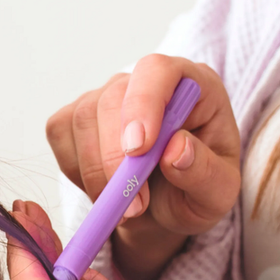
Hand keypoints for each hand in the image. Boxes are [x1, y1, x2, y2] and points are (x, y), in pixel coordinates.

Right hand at [46, 56, 240, 279]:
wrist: (164, 209)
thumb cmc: (195, 191)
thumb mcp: (218, 193)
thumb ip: (206, 172)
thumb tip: (176, 149)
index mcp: (192, 87)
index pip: (158, 71)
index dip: (143, 104)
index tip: (138, 150)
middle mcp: (146, 83)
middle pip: (112, 97)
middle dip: (114, 156)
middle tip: (134, 206)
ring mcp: (107, 96)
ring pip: (82, 118)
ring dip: (95, 172)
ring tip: (125, 207)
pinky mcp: (77, 116)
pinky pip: (61, 135)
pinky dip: (76, 171)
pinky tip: (102, 188)